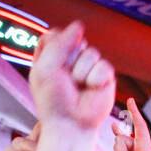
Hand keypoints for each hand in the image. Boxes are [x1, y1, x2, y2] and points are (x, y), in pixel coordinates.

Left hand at [29, 21, 115, 135]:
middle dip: (69, 60)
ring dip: (82, 72)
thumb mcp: (45, 69)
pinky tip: (91, 89)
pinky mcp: (104, 76)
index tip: (51, 65)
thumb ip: (58, 43)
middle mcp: (70, 59)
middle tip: (65, 80)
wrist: (72, 124)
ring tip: (79, 87)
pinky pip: (104, 65)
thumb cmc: (54, 101)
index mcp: (51, 56)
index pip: (55, 34)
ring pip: (91, 52)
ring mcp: (88, 66)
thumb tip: (79, 25)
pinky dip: (96, 78)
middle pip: (75, 40)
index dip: (54, 46)